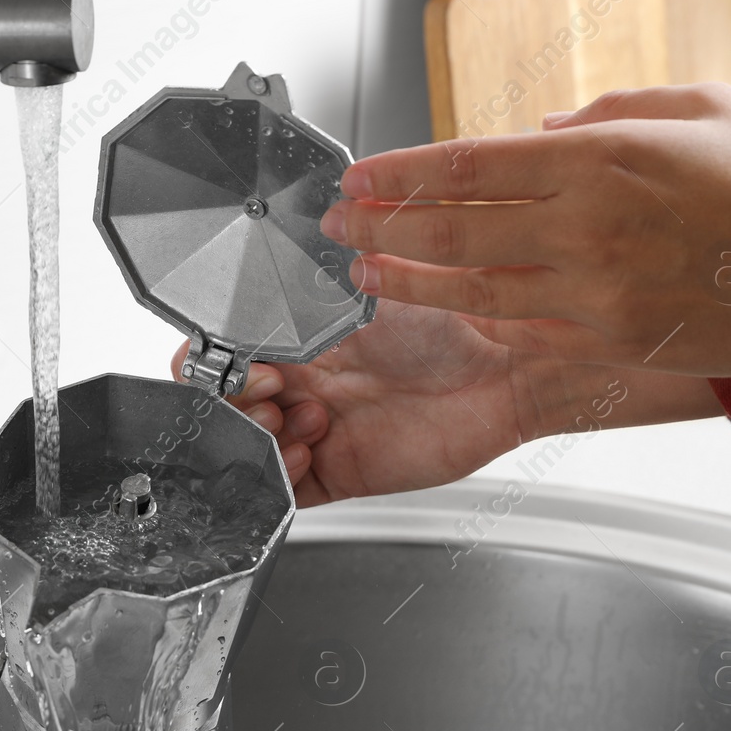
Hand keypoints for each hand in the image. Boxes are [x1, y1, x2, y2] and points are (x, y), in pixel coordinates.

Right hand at [170, 301, 720, 506]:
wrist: (517, 360)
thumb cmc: (464, 308)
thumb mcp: (381, 271)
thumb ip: (323, 262)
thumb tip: (281, 240)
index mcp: (302, 334)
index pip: (225, 353)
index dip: (213, 358)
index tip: (231, 349)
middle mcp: (306, 381)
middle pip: (225, 406)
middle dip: (231, 397)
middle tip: (268, 383)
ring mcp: (322, 428)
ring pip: (248, 449)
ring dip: (253, 434)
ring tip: (293, 413)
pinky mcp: (345, 470)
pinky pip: (289, 490)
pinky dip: (279, 478)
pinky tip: (302, 450)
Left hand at [321, 83, 730, 402]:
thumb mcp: (700, 107)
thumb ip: (610, 111)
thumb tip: (544, 129)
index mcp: (603, 161)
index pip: (471, 166)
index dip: (402, 174)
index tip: (358, 176)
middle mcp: (587, 230)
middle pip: (455, 228)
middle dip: (383, 226)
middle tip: (337, 224)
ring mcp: (594, 295)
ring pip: (473, 289)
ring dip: (408, 280)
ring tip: (364, 271)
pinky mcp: (608, 343)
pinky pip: (522, 331)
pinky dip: (476, 319)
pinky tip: (443, 308)